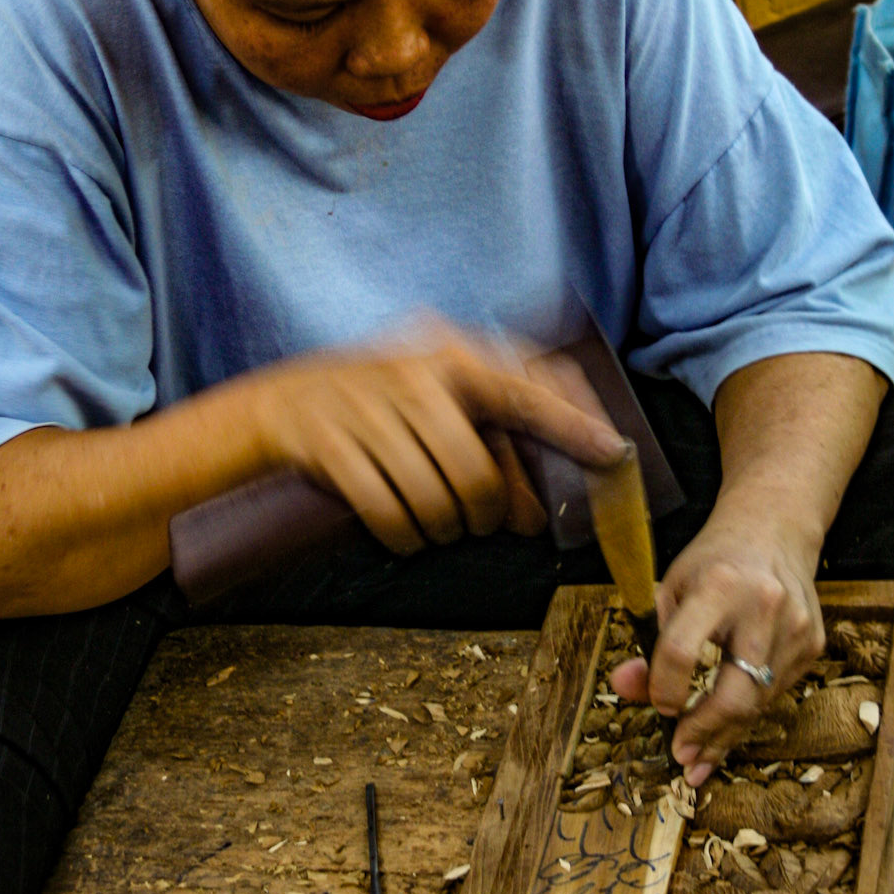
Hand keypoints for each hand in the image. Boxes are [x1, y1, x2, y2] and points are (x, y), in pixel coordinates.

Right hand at [242, 324, 626, 554]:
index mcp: (447, 356)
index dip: (573, 423)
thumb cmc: (376, 403)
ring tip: (436, 524)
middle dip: (486, 513)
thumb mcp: (432, 393)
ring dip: (442, 530)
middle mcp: (413, 377)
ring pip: (434, 501)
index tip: (613, 453)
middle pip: (477, 473)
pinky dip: (403, 537)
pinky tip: (404, 533)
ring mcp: (369, 411)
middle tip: (482, 521)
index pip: (524, 389)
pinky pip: (388, 515)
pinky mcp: (332, 448)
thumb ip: (489, 430)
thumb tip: (538, 508)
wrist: (280, 403)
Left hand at [609, 505, 823, 783]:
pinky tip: (726, 730)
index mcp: (718, 585)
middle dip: (704, 731)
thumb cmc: (713, 562)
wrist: (774, 531)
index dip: (663, 687)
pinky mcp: (811, 645)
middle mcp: (765, 607)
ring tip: (697, 756)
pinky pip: (775, 695)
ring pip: (758, 703)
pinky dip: (748, 715)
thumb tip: (623, 687)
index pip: (682, 651)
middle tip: (680, 754)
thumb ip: (649, 641)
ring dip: (725, 735)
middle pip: (735, 692)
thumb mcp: (671, 589)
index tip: (658, 704)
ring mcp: (795, 629)